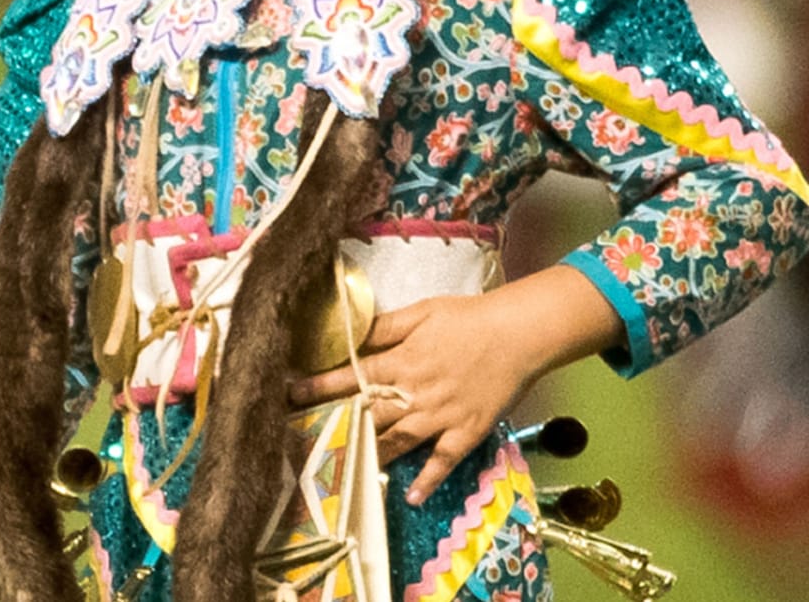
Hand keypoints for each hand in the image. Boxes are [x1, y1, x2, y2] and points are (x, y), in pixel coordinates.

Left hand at [284, 265, 624, 505]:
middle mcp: (416, 392)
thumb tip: (352, 333)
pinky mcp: (467, 431)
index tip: (289, 395)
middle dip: (336, 425)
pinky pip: (444, 460)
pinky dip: (427, 479)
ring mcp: (441, 415)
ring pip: (399, 440)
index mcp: (402, 360)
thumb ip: (385, 327)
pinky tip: (409, 496)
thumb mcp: (422, 312)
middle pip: (369, 413)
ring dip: (371, 455)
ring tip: (345, 471)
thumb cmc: (468, 318)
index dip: (319, 386)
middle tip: (305, 441)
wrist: (519, 333)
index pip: (352, 376)